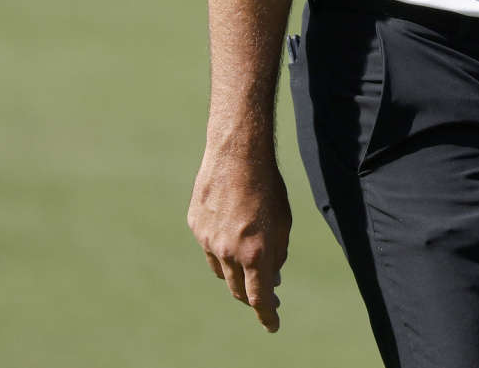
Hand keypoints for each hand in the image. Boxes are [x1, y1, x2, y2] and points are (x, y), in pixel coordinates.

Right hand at [187, 144, 292, 330]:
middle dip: (251, 296)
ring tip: (248, 260)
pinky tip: (231, 229)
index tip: (273, 325)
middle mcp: (229, 251)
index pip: (260, 297)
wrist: (237, 153)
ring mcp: (208, 239)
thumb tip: (273, 279)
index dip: (267, 315)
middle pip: (237, 290)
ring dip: (235, 272)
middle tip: (265, 295)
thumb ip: (277, 253)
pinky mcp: (195, 226)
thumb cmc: (268, 186)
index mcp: (255, 252)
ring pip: (221, 270)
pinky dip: (221, 247)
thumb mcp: (283, 222)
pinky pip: (209, 246)